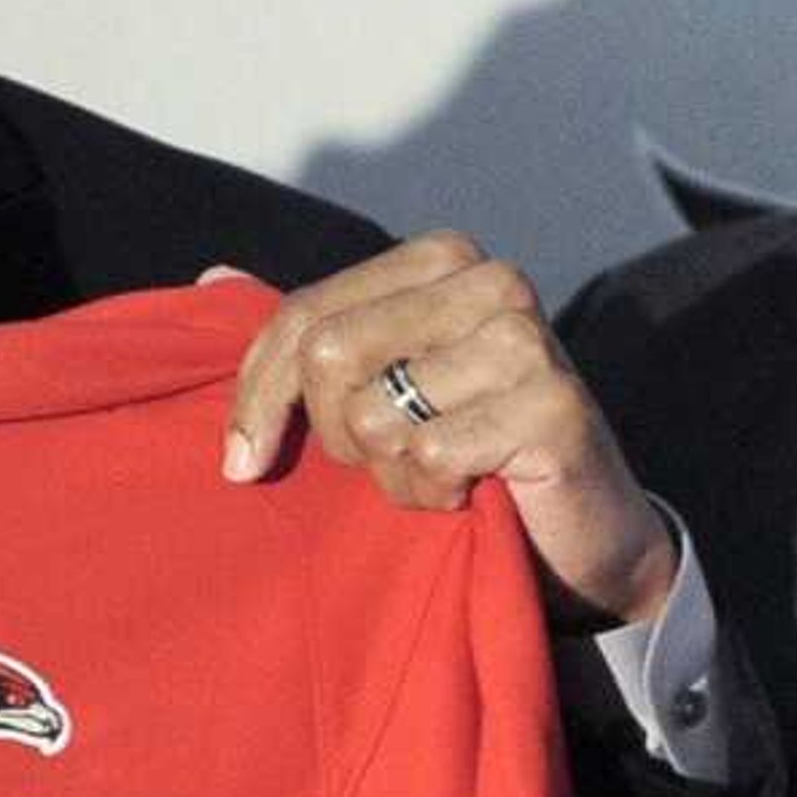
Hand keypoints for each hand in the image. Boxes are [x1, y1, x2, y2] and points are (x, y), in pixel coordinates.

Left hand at [221, 233, 678, 631]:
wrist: (587, 536)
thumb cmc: (472, 456)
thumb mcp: (381, 386)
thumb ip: (308, 332)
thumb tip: (209, 280)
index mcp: (441, 259)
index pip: (305, 314)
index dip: (257, 395)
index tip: (241, 462)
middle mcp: (490, 281)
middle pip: (329, 354)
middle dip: (336, 434)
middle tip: (385, 464)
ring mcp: (526, 339)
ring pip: (376, 414)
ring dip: (392, 475)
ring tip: (442, 478)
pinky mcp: (553, 405)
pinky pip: (429, 458)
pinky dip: (434, 497)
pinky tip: (474, 494)